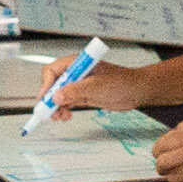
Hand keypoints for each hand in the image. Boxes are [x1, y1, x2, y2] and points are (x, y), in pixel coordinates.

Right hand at [38, 52, 155, 115]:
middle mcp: (75, 73)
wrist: (136, 92)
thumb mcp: (96, 87)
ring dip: (56, 107)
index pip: (52, 71)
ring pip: (59, 96)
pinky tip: (67, 116)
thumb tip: (56, 97)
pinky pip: (67, 102)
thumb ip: (75, 91)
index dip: (46, 85)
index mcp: (77, 64)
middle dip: (50, 99)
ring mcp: (79, 85)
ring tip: (61, 117)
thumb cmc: (121, 83)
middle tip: (50, 113)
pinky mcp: (83, 95)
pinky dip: (64, 110)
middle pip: (53, 85)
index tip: (46, 99)